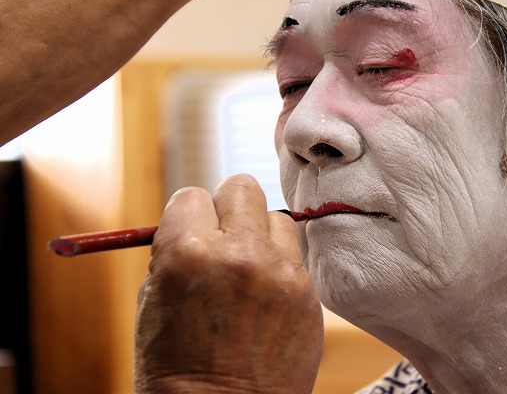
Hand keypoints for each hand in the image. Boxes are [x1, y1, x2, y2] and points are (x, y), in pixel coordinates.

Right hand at [134, 174, 322, 393]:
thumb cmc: (175, 366)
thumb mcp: (152, 302)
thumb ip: (176, 252)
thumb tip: (198, 222)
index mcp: (187, 253)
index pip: (192, 195)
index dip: (188, 217)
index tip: (190, 234)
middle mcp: (238, 253)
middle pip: (241, 187)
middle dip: (227, 208)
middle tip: (223, 236)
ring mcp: (279, 272)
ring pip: (275, 217)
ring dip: (260, 235)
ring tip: (248, 270)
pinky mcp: (307, 292)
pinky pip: (294, 256)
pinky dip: (280, 267)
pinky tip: (266, 297)